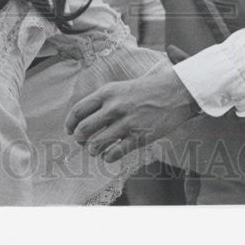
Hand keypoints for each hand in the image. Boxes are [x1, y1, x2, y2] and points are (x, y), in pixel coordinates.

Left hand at [64, 64, 198, 162]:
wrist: (176, 92)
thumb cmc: (147, 90)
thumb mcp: (121, 87)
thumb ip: (104, 101)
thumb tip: (84, 119)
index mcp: (108, 92)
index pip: (78, 110)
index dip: (69, 123)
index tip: (69, 131)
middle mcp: (114, 107)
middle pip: (83, 129)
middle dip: (80, 139)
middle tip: (83, 142)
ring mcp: (127, 122)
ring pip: (96, 144)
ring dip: (93, 150)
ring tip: (96, 150)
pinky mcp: (140, 136)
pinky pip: (114, 153)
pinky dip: (107, 157)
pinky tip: (109, 155)